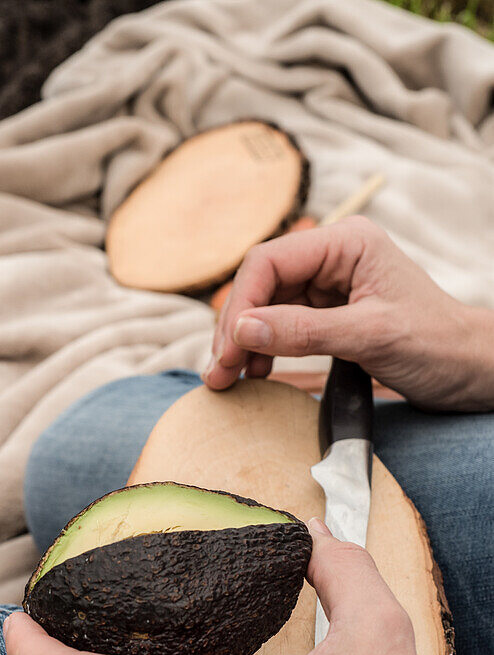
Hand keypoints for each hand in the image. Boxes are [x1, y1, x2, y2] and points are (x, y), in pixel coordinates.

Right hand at [205, 216, 493, 412]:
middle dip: (235, 328)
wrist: (469, 371)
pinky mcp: (327, 315)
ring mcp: (328, 286)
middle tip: (218, 372)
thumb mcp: (369, 337)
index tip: (229, 349)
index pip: (269, 261)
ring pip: (266, 308)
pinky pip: (281, 327)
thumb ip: (303, 332)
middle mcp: (332, 257)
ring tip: (229, 378)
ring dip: (243, 342)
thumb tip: (242, 329)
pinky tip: (255, 373)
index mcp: (346, 242)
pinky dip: (262, 350)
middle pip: (261, 284)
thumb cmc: (435, 345)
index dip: (241, 305)